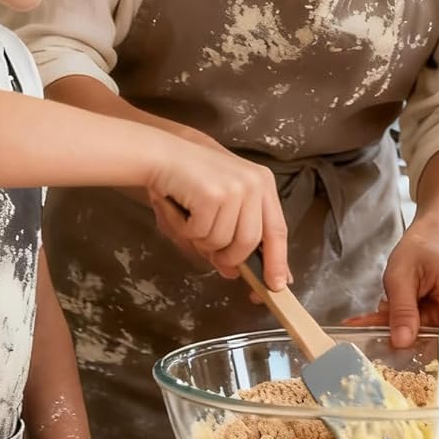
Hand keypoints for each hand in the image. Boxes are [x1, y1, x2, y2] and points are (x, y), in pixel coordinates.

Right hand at [147, 140, 289, 288]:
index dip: (277, 261)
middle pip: (249, 242)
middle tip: (213, 257)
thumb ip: (231, 238)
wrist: (160, 154)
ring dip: (201, 240)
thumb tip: (235, 273)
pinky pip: (201, 233)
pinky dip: (186, 229)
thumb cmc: (188, 182)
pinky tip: (180, 209)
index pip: (277, 230)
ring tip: (190, 217)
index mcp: (262, 184)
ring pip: (223, 242)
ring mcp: (236, 188)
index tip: (276, 284)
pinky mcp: (214, 194)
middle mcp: (255, 184)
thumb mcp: (220, 206)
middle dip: (229, 258)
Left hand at [343, 220, 438, 371]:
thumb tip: (402, 341)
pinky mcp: (434, 324)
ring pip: (438, 345)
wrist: (420, 239)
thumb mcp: (402, 273)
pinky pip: (419, 337)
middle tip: (418, 369)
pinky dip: (396, 334)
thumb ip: (402, 306)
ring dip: (412, 347)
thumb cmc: (418, 248)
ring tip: (385, 337)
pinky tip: (371, 324)